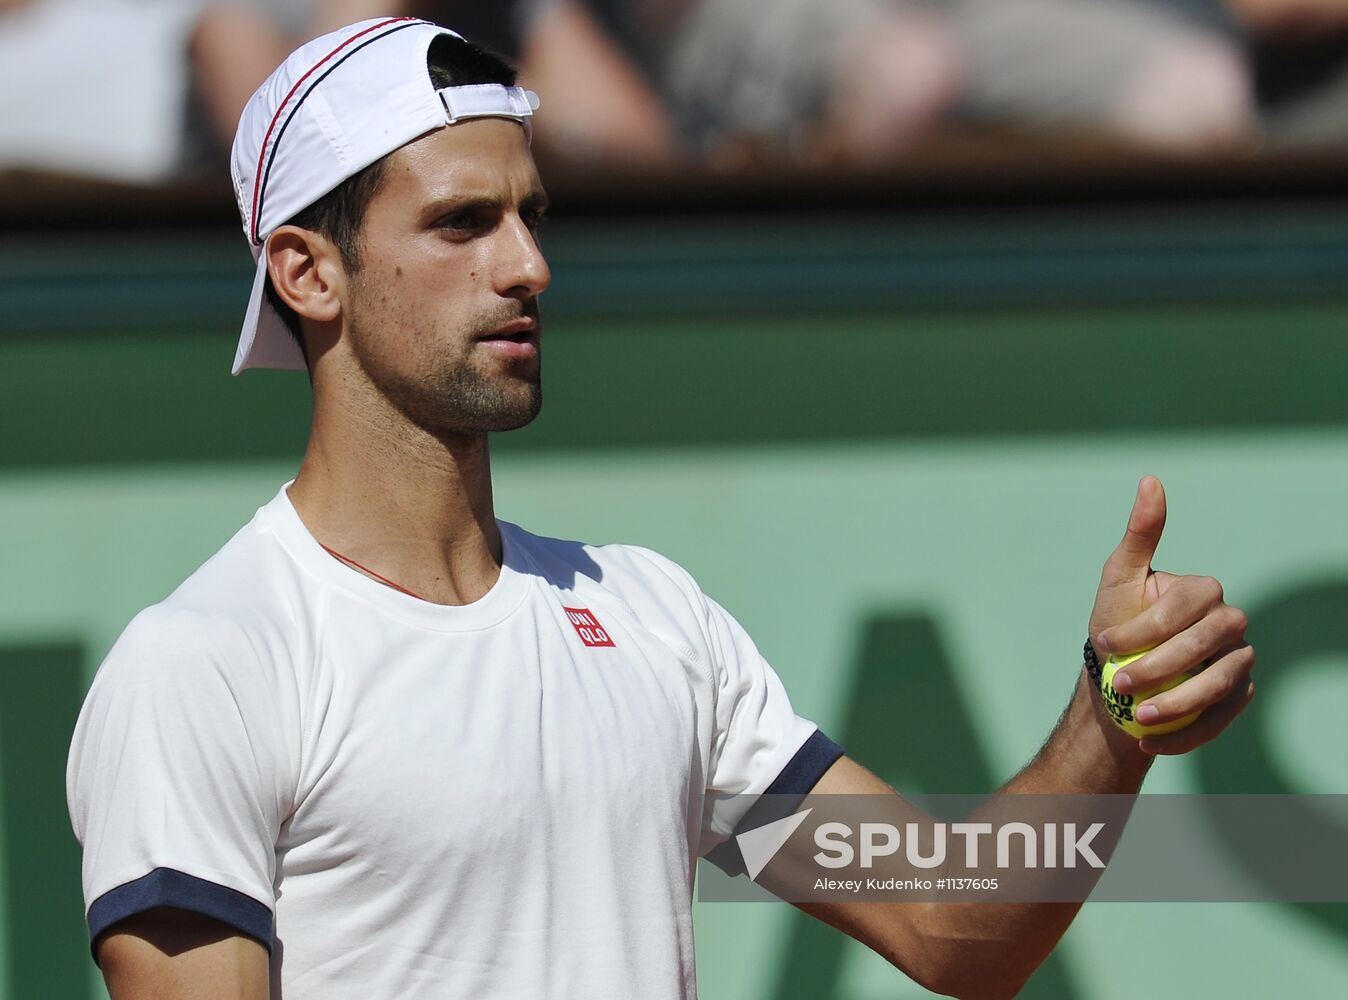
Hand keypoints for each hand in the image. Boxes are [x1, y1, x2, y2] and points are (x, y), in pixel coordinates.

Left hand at [1087, 476, 1253, 754]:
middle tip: (1119, 685)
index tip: (1104, 643)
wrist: (1115, 679)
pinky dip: (1187, 735)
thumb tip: (1150, 479)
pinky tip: (1149, 744)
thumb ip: (1140, 534)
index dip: (1144, 627)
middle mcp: (1230, 624)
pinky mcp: (1235, 699)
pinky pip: (1222, 719)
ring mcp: (1237, 662)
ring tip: (1138, 720)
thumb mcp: (1118, 577)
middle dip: (1162, 667)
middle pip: (1207, 645)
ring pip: (1220, 684)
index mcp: (1204, 591)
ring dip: (1178, 706)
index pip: (1186, 607)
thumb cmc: (1115, 622)